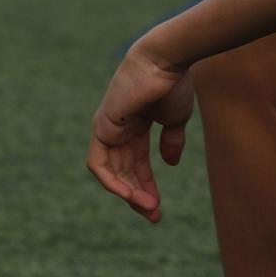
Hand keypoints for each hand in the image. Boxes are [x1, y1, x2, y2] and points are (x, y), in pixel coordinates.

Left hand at [86, 43, 194, 222]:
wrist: (166, 60)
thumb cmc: (174, 84)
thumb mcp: (176, 120)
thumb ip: (171, 141)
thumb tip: (170, 164)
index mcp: (134, 127)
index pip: (136, 163)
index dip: (146, 185)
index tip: (158, 207)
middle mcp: (116, 130)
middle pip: (122, 171)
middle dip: (137, 195)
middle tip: (153, 215)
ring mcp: (107, 129)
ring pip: (110, 172)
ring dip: (127, 192)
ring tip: (148, 207)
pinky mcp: (102, 127)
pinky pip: (99, 164)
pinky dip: (111, 181)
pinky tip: (129, 194)